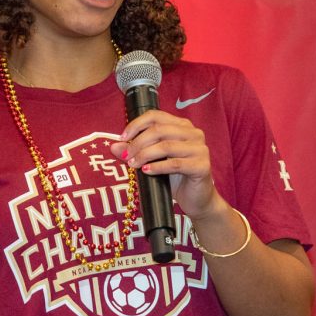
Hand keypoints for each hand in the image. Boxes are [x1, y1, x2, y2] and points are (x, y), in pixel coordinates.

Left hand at [110, 110, 224, 221]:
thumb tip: (113, 147)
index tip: (122, 138)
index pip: (156, 116)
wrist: (196, 199)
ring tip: (133, 164)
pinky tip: (147, 171)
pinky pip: (175, 164)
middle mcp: (194, 133)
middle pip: (160, 130)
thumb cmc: (175, 177)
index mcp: (182, 125)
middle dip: (138, 142)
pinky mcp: (202, 166)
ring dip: (145, 155)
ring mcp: (200, 149)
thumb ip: (135, 151)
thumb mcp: (153, 161)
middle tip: (125, 156)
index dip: (137, 125)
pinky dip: (157, 167)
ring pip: (166, 146)